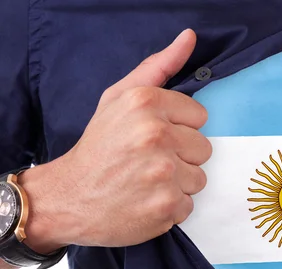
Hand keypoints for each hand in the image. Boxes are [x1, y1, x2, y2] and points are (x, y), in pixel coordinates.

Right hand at [21, 29, 211, 250]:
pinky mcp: (165, 207)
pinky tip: (145, 201)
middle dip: (181, 156)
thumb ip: (158, 67)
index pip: (200, 117)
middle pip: (204, 148)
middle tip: (148, 161)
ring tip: (147, 182)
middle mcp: (155, 135)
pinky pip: (189, 205)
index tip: (155, 137)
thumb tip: (190, 37)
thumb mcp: (119, 98)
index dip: (179, 128)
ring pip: (199, 178)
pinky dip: (170, 208)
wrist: (68, 196)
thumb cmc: (98, 146)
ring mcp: (162, 174)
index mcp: (146, 103)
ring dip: (177, 183)